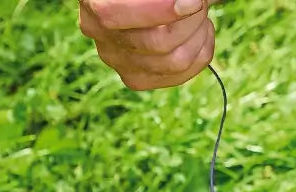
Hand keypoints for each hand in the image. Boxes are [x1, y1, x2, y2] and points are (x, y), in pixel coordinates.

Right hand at [79, 0, 215, 90]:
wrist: (138, 4)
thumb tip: (187, 3)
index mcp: (94, 5)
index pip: (116, 15)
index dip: (159, 11)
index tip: (191, 1)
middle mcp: (102, 40)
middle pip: (157, 43)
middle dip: (190, 20)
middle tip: (200, 2)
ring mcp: (120, 65)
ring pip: (174, 62)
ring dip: (198, 34)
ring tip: (201, 11)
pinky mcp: (137, 80)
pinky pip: (181, 74)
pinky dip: (201, 51)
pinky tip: (201, 30)